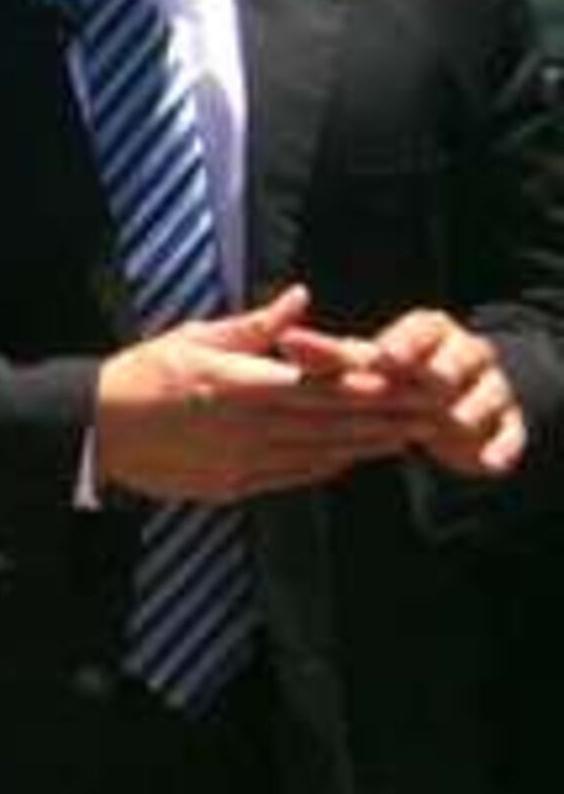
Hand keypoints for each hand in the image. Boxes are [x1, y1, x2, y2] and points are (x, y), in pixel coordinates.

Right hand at [93, 285, 429, 500]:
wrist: (95, 429)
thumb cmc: (141, 375)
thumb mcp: (193, 336)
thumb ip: (254, 325)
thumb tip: (300, 298)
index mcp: (239, 381)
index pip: (318, 382)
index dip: (366, 382)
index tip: (404, 377)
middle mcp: (247, 424)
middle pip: (330, 419)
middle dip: (382, 416)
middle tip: (426, 412)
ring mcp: (241, 458)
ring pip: (318, 451)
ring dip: (365, 445)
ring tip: (404, 437)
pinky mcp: (232, 484)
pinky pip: (290, 476)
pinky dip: (325, 467)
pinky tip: (349, 460)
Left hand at [288, 306, 528, 479]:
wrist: (456, 397)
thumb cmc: (395, 376)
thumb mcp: (365, 364)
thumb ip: (329, 356)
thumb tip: (283, 340)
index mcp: (428, 331)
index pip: (418, 331)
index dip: (404, 345)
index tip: (383, 358)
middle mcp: (464, 353)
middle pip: (454, 361)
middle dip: (439, 373)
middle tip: (426, 386)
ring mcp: (490, 386)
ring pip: (486, 394)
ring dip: (468, 409)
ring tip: (453, 422)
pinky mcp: (508, 422)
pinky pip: (510, 433)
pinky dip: (500, 447)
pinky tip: (488, 463)